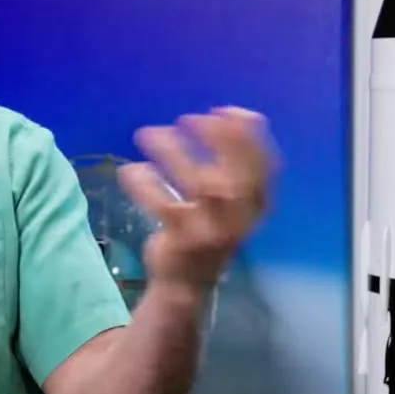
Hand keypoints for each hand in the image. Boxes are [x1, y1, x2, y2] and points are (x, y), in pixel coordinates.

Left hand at [119, 107, 275, 291]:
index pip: (264, 167)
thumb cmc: (209, 228)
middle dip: (217, 141)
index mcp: (255, 207)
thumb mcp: (230, 201)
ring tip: (148, 133)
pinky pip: (161, 204)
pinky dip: (144, 183)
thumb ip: (234, 163)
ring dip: (173, 154)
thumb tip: (234, 114)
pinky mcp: (181, 240)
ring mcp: (211, 231)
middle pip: (236, 175)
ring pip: (197, 185)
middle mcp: (239, 219)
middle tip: (189, 118)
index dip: (248, 136)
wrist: (185, 284)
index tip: (226, 110)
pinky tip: (130, 169)